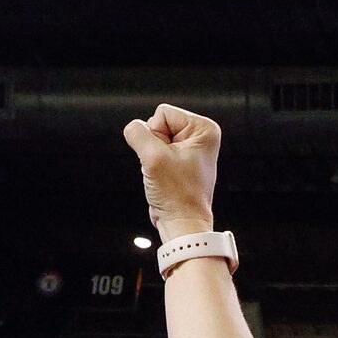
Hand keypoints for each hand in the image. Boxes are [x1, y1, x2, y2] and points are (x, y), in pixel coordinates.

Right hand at [122, 104, 222, 241]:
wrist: (182, 224)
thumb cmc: (177, 195)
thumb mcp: (153, 157)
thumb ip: (137, 133)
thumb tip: (133, 128)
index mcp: (204, 129)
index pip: (162, 113)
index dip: (156, 135)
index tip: (167, 158)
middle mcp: (200, 136)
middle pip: (158, 124)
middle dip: (154, 146)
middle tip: (165, 168)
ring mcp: (190, 148)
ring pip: (154, 138)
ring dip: (152, 157)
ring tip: (165, 174)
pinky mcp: (180, 160)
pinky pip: (155, 151)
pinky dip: (153, 164)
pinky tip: (163, 178)